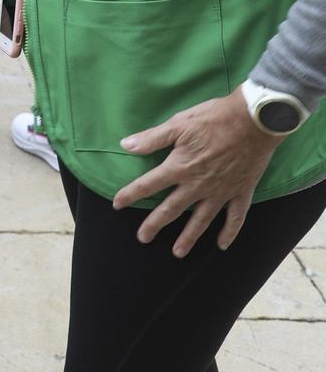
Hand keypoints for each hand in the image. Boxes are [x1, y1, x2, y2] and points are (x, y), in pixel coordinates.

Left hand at [114, 90, 280, 255]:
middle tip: (143, 238)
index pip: (148, 185)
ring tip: (177, 252)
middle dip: (155, 224)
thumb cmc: (215, 118)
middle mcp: (197, 185)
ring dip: (188, 237)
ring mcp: (220, 191)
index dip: (130, 195)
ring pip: (201, 220)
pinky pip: (235, 217)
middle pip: (171, 209)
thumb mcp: (179, 123)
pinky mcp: (241, 191)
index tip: (117, 205)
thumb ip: (152, 138)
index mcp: (179, 167)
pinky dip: (229, 232)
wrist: (255, 120)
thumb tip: (126, 145)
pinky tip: (222, 245)